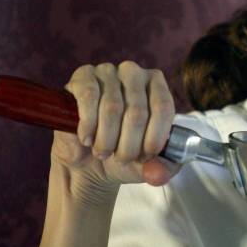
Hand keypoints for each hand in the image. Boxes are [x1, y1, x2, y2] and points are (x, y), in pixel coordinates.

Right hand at [52, 61, 179, 198]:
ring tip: (102, 152)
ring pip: (112, 107)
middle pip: (137, 111)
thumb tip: (159, 175)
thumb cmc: (123, 154)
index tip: (146, 156)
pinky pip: (89, 97)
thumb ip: (162, 169)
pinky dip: (88, 125)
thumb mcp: (147, 165)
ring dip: (106, 139)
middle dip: (128, 145)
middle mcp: (134, 72)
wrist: (88, 161)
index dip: (155, 136)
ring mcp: (108, 71)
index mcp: (157, 85)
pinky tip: (86, 139)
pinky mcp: (83, 76)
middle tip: (121, 158)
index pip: (163, 107)